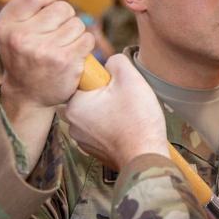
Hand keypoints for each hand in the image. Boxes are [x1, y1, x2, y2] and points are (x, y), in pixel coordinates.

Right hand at [0, 0, 93, 113]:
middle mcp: (22, 38)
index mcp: (6, 25)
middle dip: (64, 18)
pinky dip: (84, 45)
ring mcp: (45, 51)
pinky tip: (72, 54)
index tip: (46, 10)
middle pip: (63, 8)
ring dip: (75, 33)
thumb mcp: (15, 27)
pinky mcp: (66, 63)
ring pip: (77, 23)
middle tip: (54, 34)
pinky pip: (88, 39)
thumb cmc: (22, 55)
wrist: (27, 95)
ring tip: (62, 45)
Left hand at [65, 54, 169, 170]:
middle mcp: (72, 123)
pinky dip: (112, 126)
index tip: (118, 87)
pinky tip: (127, 128)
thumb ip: (116, 61)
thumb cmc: (137, 120)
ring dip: (110, 111)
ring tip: (129, 116)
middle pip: (90, 96)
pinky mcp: (93, 149)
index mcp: (75, 104)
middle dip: (108, 95)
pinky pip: (100, 129)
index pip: (84, 80)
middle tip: (127, 101)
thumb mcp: (130, 78)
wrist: (146, 156)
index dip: (104, 80)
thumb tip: (110, 63)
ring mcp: (82, 139)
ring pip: (96, 113)